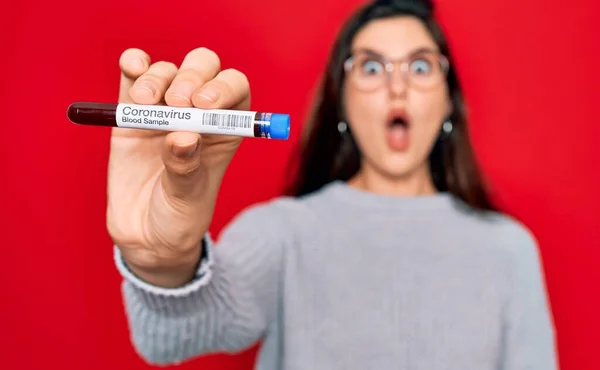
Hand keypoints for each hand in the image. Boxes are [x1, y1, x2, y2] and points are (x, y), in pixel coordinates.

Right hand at [107, 47, 250, 286]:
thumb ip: (186, 167)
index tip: (205, 105)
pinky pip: (133, 76)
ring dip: (157, 78)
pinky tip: (132, 67)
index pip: (235, 89)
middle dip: (191, 77)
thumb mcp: (189, 197)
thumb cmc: (179, 216)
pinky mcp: (130, 112)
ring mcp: (163, 110)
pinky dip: (133, 63)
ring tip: (145, 104)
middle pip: (202, 69)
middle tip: (177, 103)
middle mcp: (197, 114)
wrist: (145, 235)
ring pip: (167, 71)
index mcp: (225, 129)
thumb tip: (183, 136)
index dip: (224, 87)